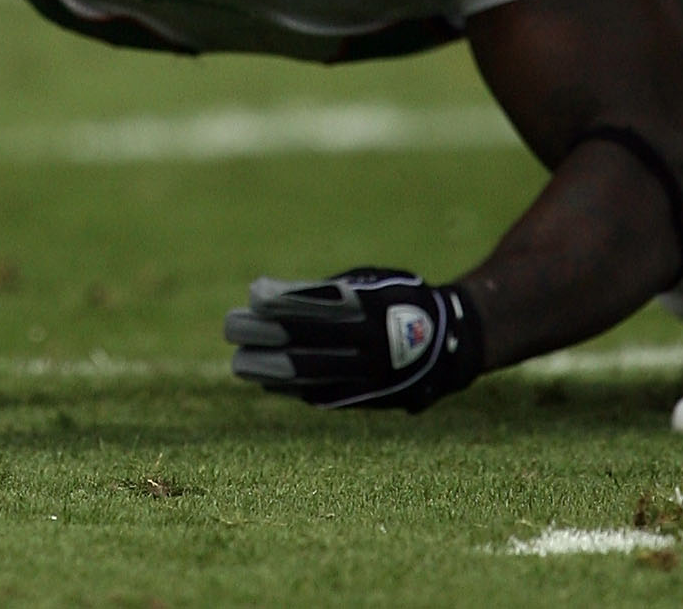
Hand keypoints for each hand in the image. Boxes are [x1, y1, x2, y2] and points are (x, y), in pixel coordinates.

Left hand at [223, 267, 482, 413]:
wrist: (451, 344)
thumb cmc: (401, 299)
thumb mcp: (371, 284)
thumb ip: (328, 293)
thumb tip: (274, 298)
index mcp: (371, 312)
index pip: (316, 309)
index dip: (282, 302)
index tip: (252, 294)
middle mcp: (368, 349)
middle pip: (305, 346)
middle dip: (264, 337)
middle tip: (231, 326)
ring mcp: (368, 379)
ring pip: (311, 377)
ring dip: (270, 369)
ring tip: (240, 361)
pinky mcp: (367, 399)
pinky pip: (323, 395)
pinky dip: (293, 387)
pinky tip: (267, 380)